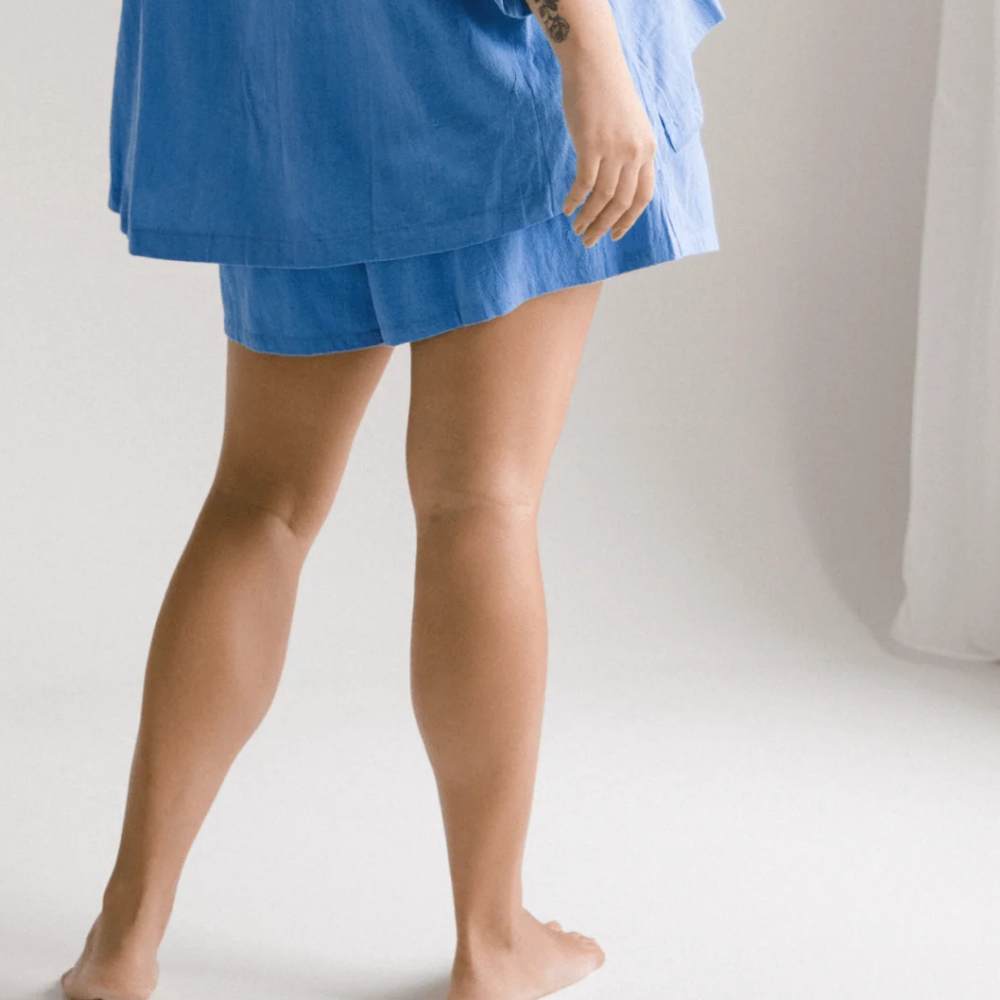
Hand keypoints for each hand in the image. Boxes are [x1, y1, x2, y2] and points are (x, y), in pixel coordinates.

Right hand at [558, 49, 657, 246]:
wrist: (594, 63)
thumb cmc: (607, 93)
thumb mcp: (629, 125)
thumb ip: (627, 153)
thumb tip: (615, 184)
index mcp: (647, 149)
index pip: (643, 195)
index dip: (628, 220)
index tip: (614, 234)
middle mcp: (635, 151)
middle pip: (621, 202)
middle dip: (604, 226)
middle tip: (588, 241)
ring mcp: (614, 148)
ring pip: (603, 198)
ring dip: (588, 218)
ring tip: (576, 229)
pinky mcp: (591, 144)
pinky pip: (584, 184)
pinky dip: (575, 200)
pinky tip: (566, 208)